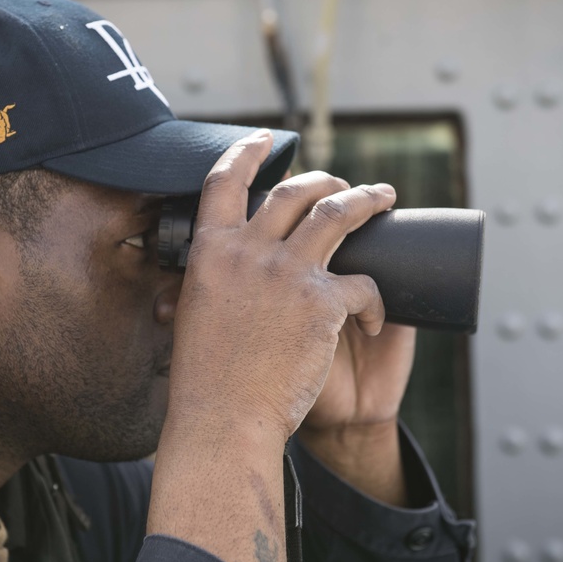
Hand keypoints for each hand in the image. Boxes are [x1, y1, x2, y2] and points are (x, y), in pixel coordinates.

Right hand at [148, 130, 395, 561]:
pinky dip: (378, 300)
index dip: (248, 152)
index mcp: (210, 253)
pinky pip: (365, 285)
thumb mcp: (189, 321)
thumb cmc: (204, 381)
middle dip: (325, 179)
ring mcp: (287, 274)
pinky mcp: (323, 304)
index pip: (225, 181)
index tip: (267, 140)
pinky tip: (378, 317)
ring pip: (338, 214)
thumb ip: (194, 295)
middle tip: (341, 184)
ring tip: (385, 196)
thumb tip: (177, 296)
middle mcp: (248, 252)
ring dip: (367, 200)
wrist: (224, 421)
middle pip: (295, 191)